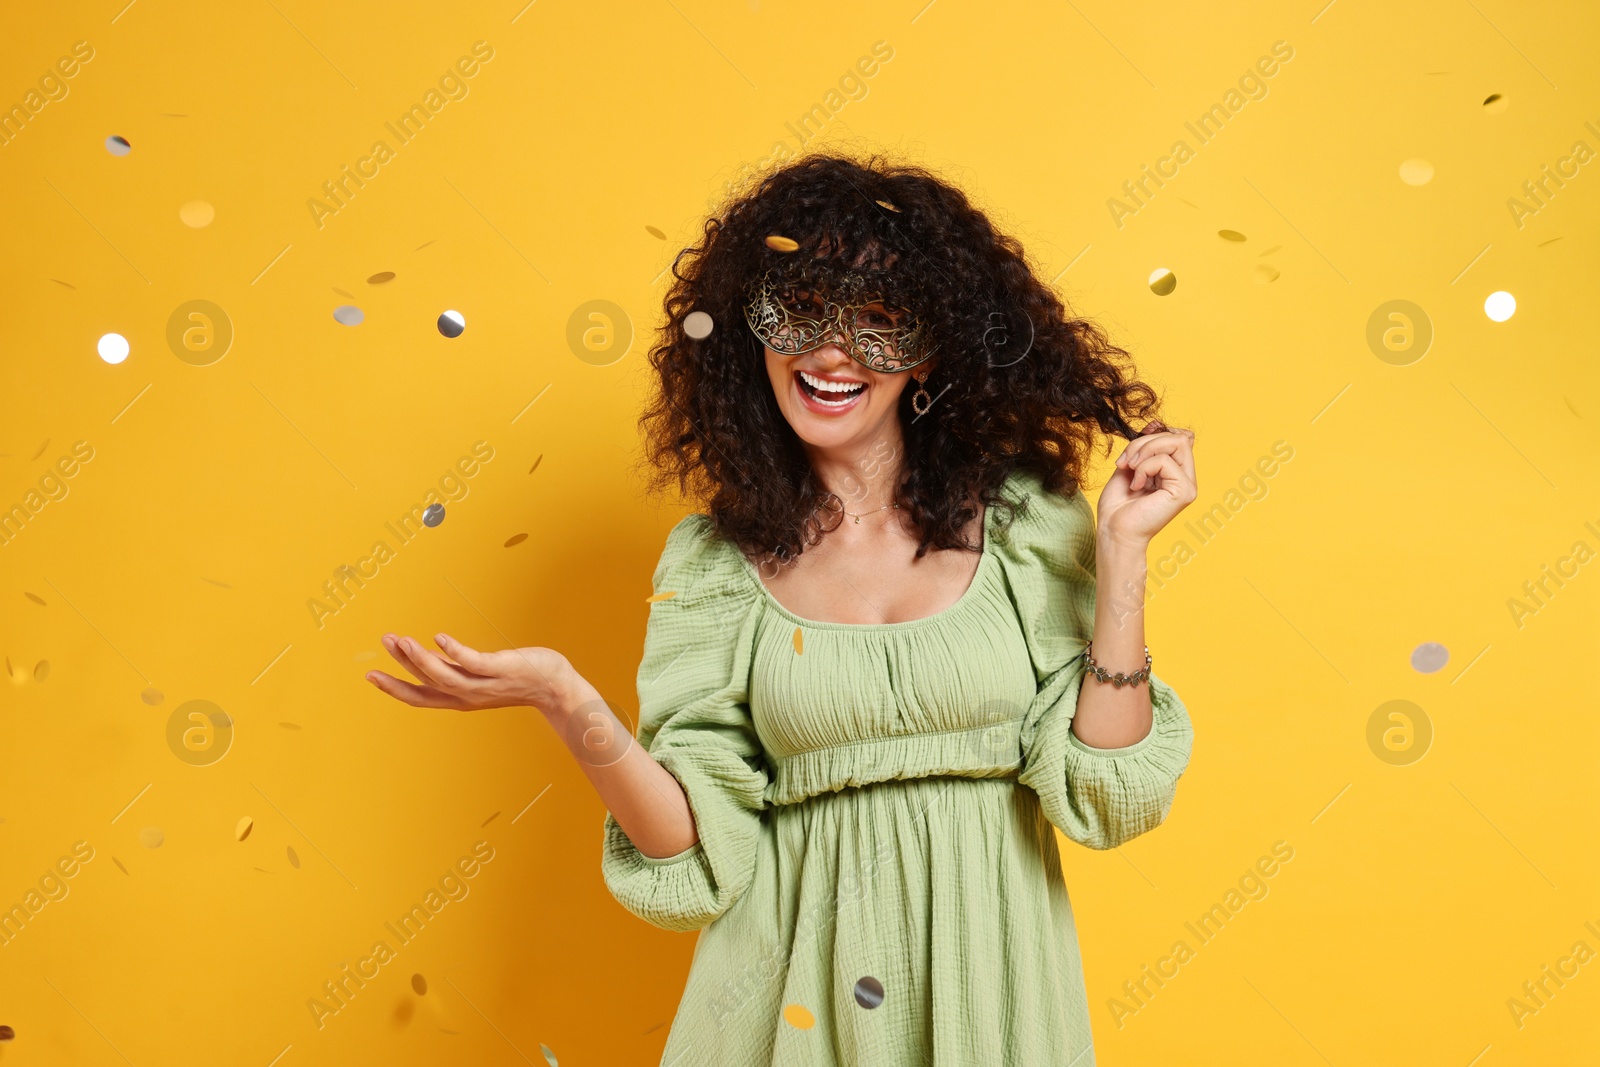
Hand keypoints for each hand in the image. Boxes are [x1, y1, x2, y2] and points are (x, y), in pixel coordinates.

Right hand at [365, 632, 576, 713]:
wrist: (556, 688)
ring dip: (422, 659)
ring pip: (446, 676)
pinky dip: (455, 652)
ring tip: (401, 640)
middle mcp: (469, 696)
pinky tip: (439, 638)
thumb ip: (457, 668)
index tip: (371, 675)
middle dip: (401, 671)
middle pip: (427, 687)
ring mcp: (485, 684)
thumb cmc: (518, 677)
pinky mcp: (501, 669)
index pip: (421, 696)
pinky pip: (474, 662)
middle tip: (382, 646)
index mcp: (461, 698)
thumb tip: (432, 654)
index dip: (395, 688)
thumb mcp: (480, 675)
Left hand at [1097, 422, 1197, 546]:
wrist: (1113, 530)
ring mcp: (1188, 485)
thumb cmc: (1118, 505)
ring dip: (1145, 450)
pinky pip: (1165, 461)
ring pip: (1177, 442)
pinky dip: (1144, 468)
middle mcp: (1186, 478)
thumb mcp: (1130, 466)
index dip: (1156, 434)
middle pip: (1178, 436)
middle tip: (1125, 462)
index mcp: (1175, 472)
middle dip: (1145, 442)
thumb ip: (1145, 448)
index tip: (1132, 450)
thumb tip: (1156, 425)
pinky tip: (1137, 485)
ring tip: (1130, 469)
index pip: (1178, 437)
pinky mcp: (1184, 492)